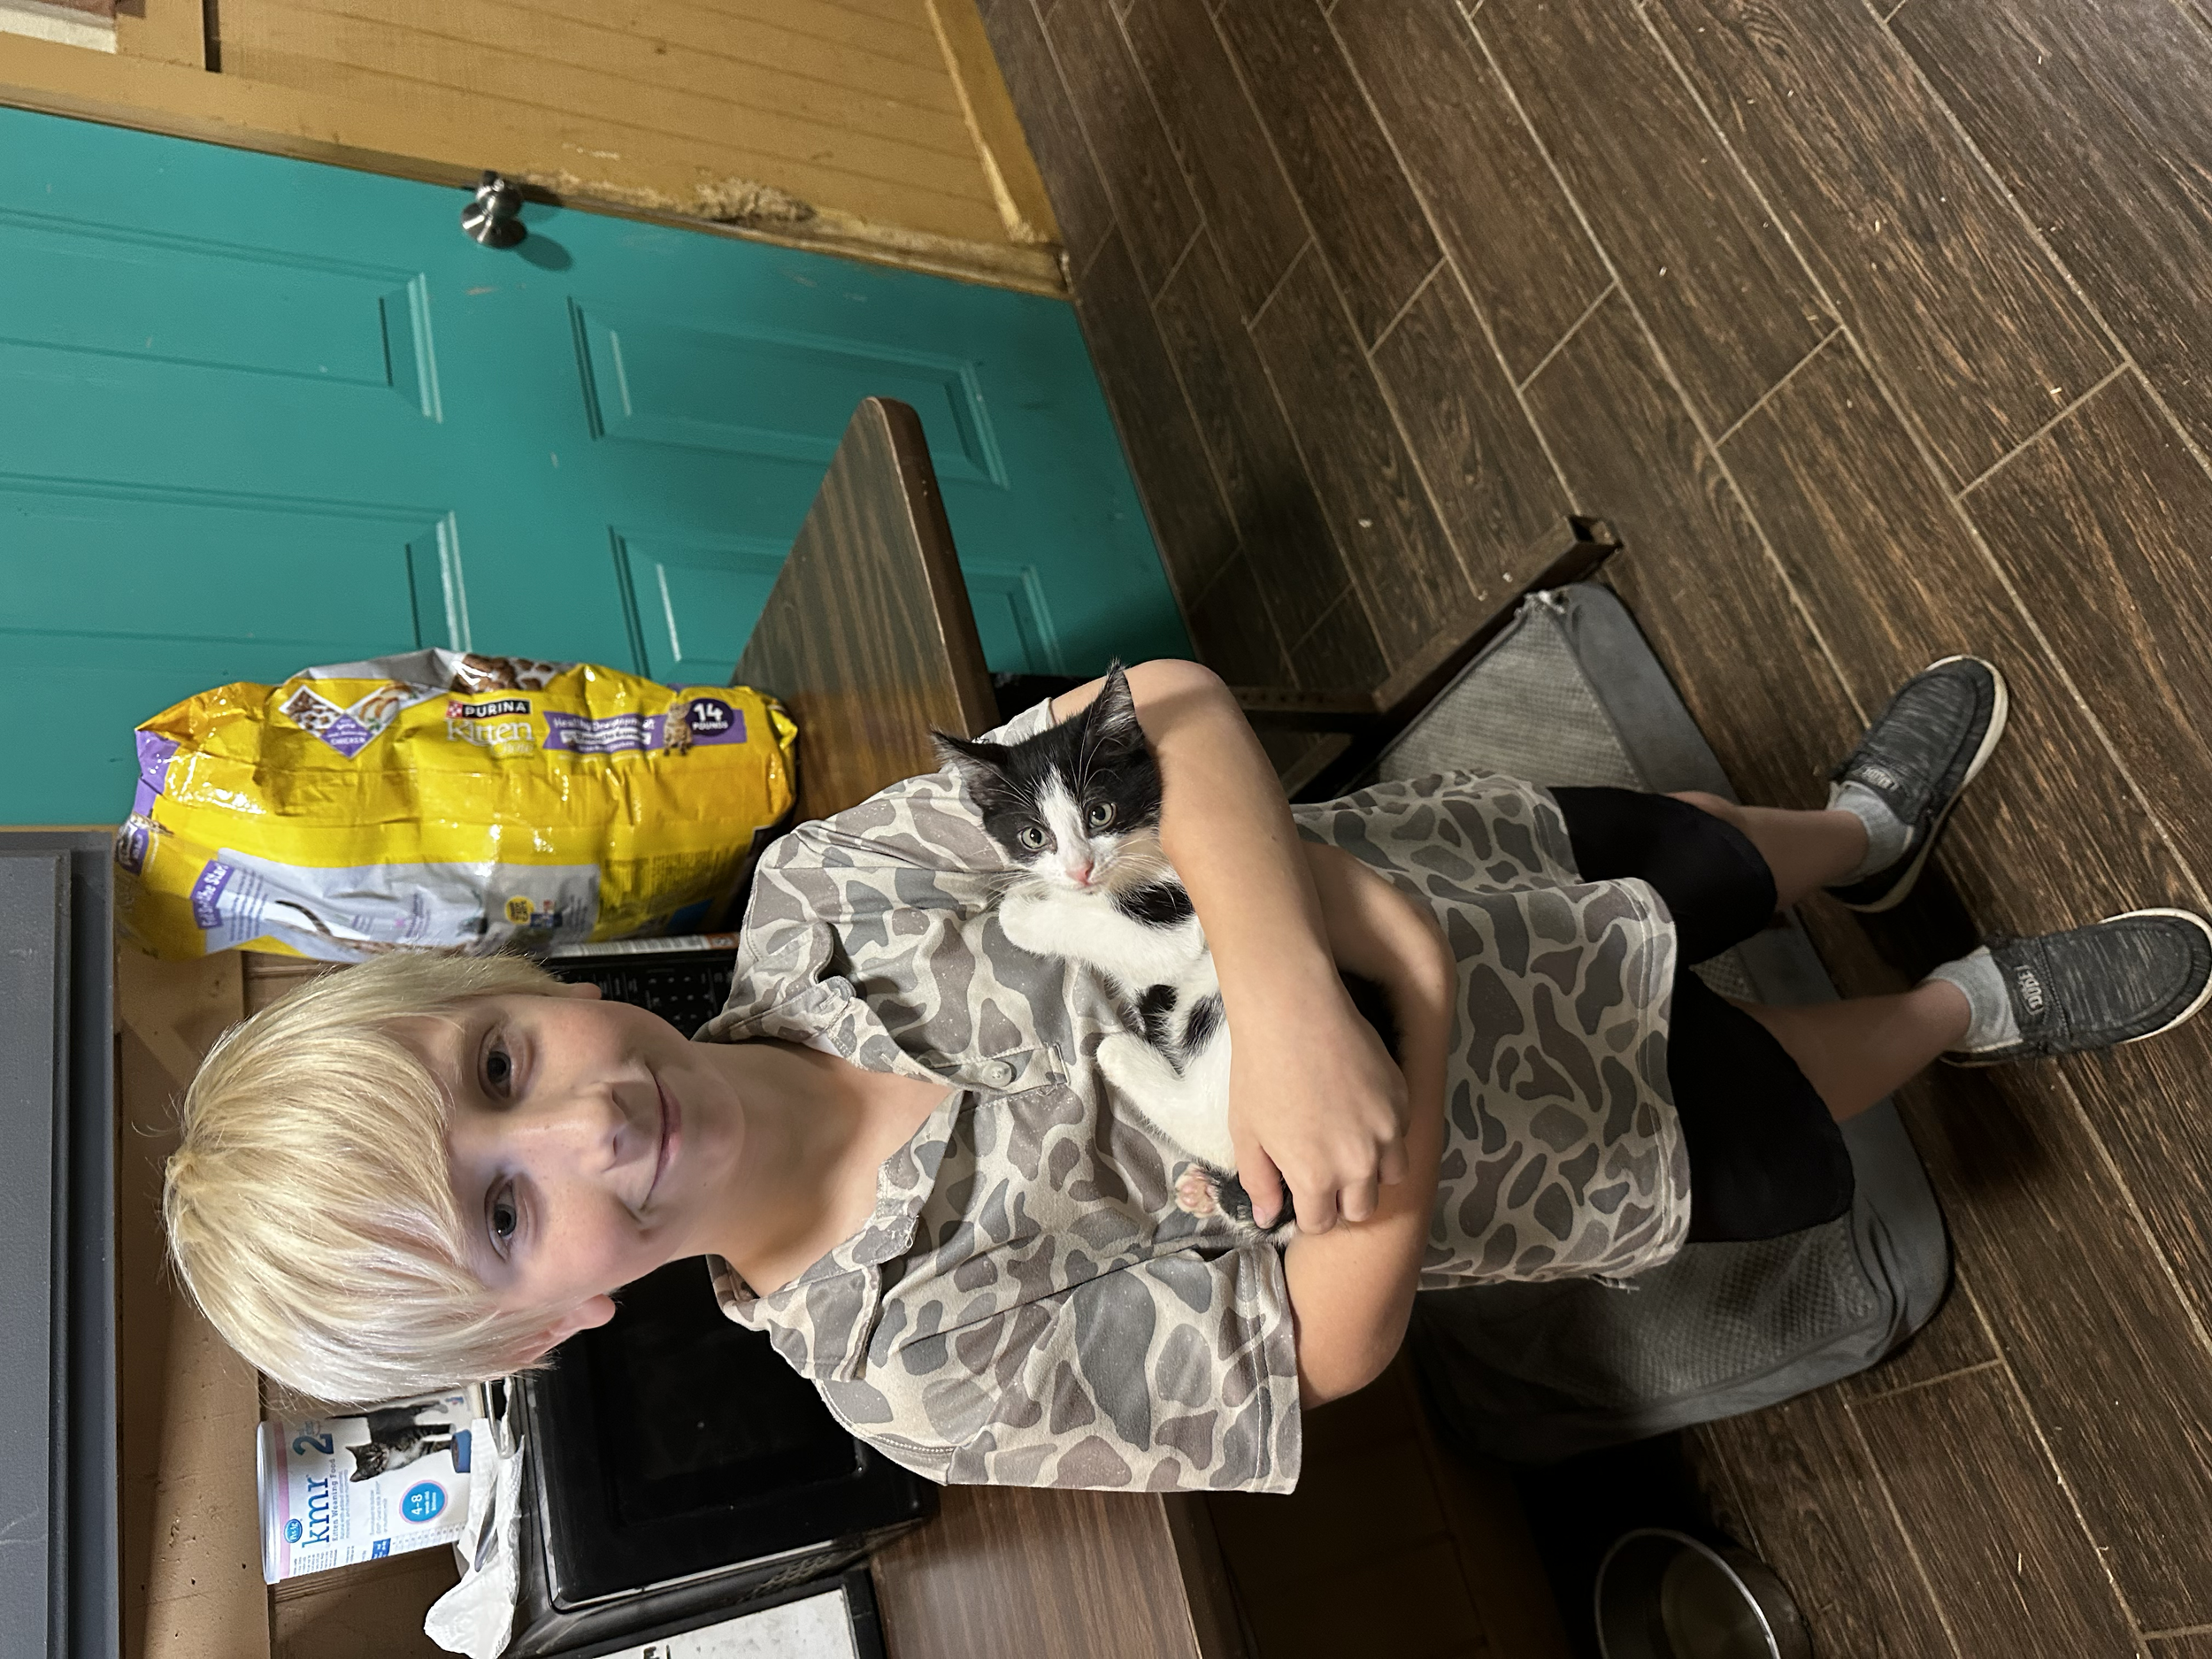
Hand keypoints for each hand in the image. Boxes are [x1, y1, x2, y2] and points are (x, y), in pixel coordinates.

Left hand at [1227, 968, 1409, 1232]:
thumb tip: (1267, 1217)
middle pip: (1362, 1208)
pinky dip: (1387, 1134)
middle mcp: (1359, 1164)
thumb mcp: (1246, 1134)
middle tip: (1325, 1173)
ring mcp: (1387, 1132)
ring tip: (1349, 1147)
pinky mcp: (1402, 1100)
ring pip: (1392, 1175)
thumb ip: (1259, 1182)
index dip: (1309, 1213)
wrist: (1293, 1012)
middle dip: (1343, 1199)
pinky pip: (1402, 1134)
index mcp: (1316, 1178)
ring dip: (1373, 1171)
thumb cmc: (1259, 1072)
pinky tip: (1360, 1111)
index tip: (1302, 1195)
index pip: (1322, 1223)